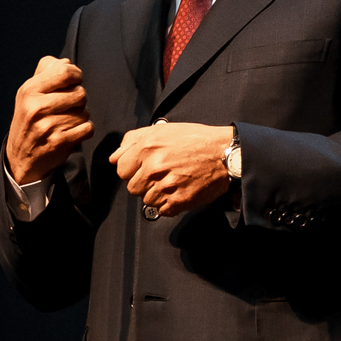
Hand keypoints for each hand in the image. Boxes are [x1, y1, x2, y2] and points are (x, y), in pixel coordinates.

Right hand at [5, 57, 93, 184]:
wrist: (21, 158)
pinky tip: (73, 132)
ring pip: (84, 112)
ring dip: (81, 116)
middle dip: (80, 99)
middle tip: (70, 106)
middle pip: (79, 92)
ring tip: (68, 121)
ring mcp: (47, 126)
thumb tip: (66, 61)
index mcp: (29, 91)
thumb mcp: (29, 94)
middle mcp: (36, 107)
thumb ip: (46, 73)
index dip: (76, 75)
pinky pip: (87, 128)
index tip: (75, 81)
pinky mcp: (59, 142)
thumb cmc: (29, 121)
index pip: (65, 71)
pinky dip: (85, 130)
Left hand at [109, 122, 233, 217]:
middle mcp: (154, 167)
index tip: (144, 168)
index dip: (132, 170)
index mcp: (147, 148)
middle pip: (133, 188)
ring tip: (173, 181)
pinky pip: (162, 210)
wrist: (225, 153)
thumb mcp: (162, 130)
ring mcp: (166, 186)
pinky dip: (169, 204)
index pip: (121, 170)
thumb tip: (115, 156)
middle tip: (162, 174)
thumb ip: (133, 140)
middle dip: (144, 183)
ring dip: (157, 194)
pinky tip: (179, 190)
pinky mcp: (178, 201)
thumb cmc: (196, 140)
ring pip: (147, 200)